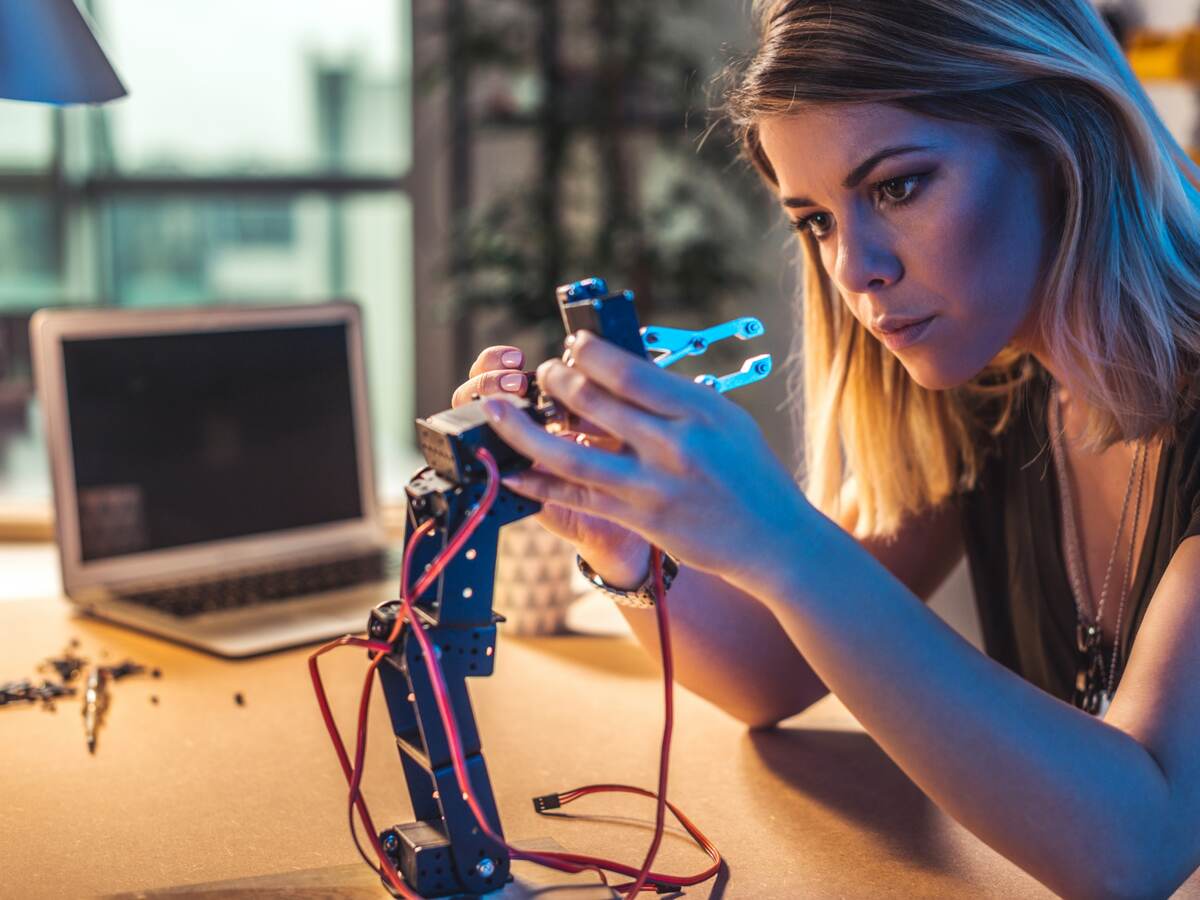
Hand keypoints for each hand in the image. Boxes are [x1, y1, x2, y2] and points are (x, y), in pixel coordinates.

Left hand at [479, 330, 812, 593]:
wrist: (774, 538)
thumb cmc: (749, 473)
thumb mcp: (724, 420)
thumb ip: (676, 399)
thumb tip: (620, 372)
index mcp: (698, 409)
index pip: (629, 372)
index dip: (590, 355)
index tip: (573, 347)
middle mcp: (675, 443)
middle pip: (595, 403)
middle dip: (556, 381)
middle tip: (542, 372)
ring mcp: (655, 484)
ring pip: (572, 452)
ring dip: (526, 430)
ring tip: (499, 411)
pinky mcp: (641, 519)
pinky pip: (578, 497)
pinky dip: (541, 483)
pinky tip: (514, 472)